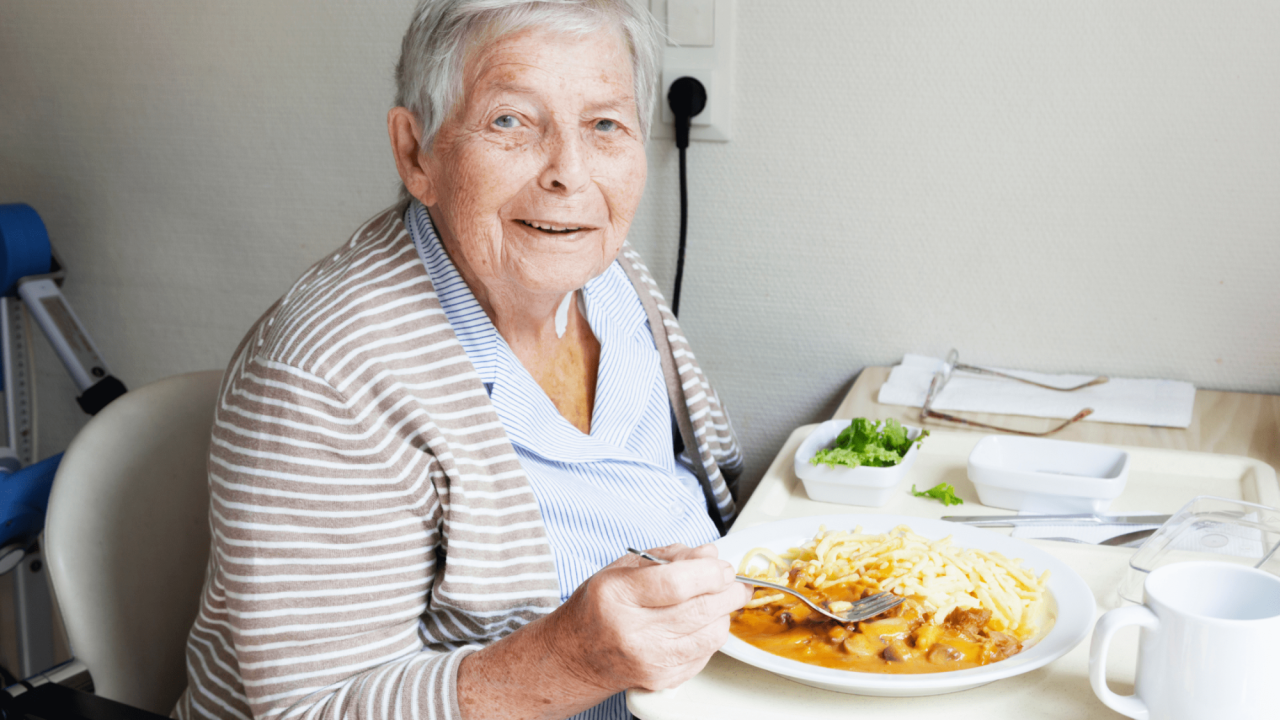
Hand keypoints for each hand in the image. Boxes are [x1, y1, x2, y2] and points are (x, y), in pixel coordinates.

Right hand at [549, 543, 752, 692]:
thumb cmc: (599, 608)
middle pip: (700, 609)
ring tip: (722, 599)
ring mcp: (649, 660)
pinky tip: (704, 622)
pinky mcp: (662, 679)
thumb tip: (709, 555)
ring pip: (710, 635)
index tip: (721, 566)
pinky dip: (712, 635)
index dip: (710, 573)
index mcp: (617, 596)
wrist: (576, 655)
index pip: (677, 583)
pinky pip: (705, 655)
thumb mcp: (622, 569)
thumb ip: (669, 558)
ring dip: (725, 613)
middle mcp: (632, 631)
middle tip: (734, 581)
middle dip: (728, 591)